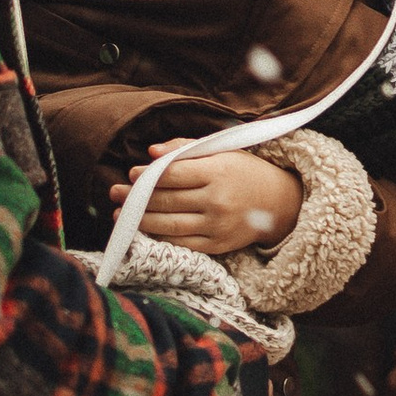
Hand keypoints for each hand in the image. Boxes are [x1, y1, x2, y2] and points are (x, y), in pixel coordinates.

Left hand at [109, 147, 302, 262]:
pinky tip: (143, 231)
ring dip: (140, 220)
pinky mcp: (217, 246)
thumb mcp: (221, 152)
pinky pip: (180, 243)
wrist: (279, 203)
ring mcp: (217, 226)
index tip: (131, 173)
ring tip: (120, 215)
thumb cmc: (244, 171)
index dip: (147, 175)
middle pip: (166, 200)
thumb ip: (185, 149)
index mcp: (218, 172)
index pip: (173, 174)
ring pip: (168, 225)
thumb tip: (151, 152)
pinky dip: (159, 237)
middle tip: (115, 193)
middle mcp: (217, 200)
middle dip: (136, 198)